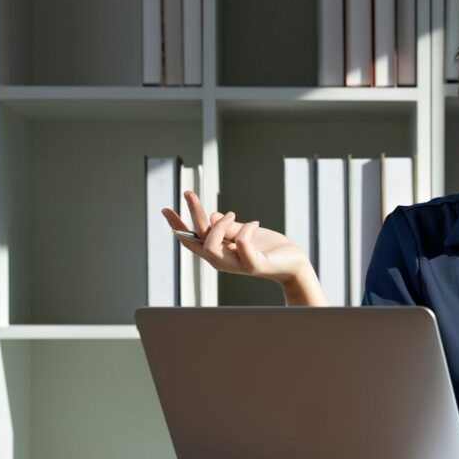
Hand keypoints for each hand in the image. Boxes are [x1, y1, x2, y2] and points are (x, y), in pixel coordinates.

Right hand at [160, 190, 310, 283]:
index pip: (192, 240)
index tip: (165, 208)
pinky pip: (241, 244)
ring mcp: (237, 265)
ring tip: (234, 214)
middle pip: (198, 239)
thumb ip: (228, 227)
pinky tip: (255, 223)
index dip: (177, 225)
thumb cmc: (269, 248)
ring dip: (220, 224)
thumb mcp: (245, 232)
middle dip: (191, 214)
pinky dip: (246, 229)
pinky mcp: (253, 265)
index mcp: (219, 252)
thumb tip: (211, 216)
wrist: (293, 264)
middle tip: (189, 192)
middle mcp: (223, 261)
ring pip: (211, 245)